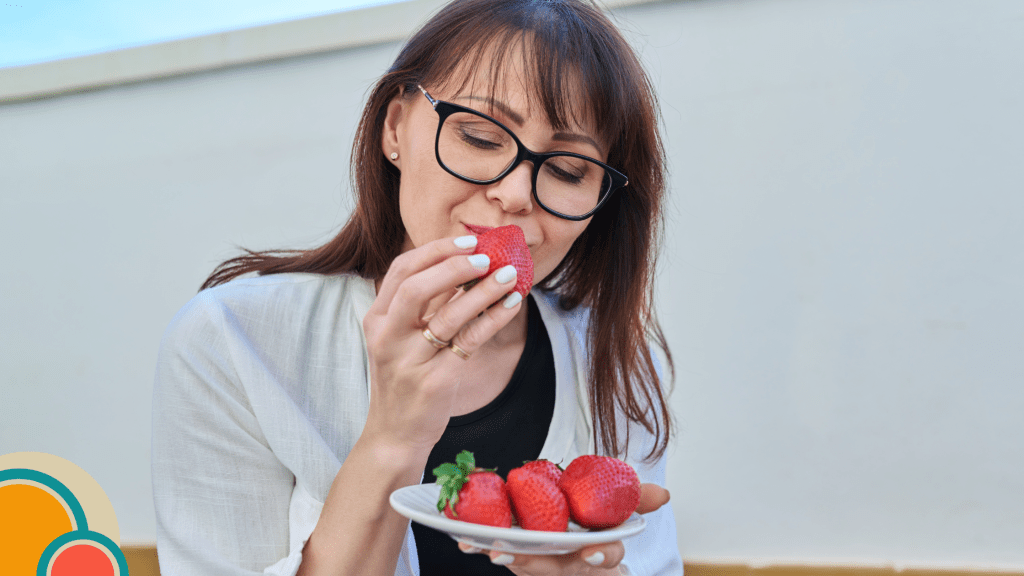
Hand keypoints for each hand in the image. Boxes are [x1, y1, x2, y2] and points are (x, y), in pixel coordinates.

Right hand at [360, 235, 522, 455]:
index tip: (468, 240)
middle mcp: (387, 337)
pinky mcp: (435, 381)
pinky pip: (470, 341)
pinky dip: (493, 319)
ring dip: (484, 291)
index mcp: (376, 319)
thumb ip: (425, 304)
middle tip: (488, 257)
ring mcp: (409, 360)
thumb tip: (466, 265)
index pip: (402, 270)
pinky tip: (510, 305)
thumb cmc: (404, 378)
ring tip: (509, 276)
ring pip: (449, 315)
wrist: (395, 433)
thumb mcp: (401, 338)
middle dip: (455, 266)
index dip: (436, 250)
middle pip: (417, 287)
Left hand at [457, 483, 670, 574]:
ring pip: (525, 566)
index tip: (592, 554)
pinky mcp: (521, 562)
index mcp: (598, 556)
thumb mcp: (617, 514)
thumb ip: (636, 501)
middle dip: (532, 563)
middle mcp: (571, 568)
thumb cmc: (596, 531)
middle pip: (554, 569)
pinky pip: (502, 556)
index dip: (602, 558)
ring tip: (482, 546)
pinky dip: (481, 547)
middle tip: (507, 552)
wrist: (575, 546)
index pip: (607, 560)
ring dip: (502, 556)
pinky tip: (463, 539)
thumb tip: (665, 494)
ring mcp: (544, 568)